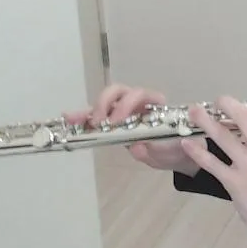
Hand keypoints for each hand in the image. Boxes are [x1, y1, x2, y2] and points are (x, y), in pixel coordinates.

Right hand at [63, 84, 201, 175]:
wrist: (176, 155)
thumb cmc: (175, 148)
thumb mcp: (169, 151)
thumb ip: (155, 149)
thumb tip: (137, 146)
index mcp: (155, 103)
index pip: (140, 94)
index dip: (127, 104)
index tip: (117, 122)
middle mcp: (139, 102)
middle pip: (119, 92)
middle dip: (106, 104)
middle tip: (100, 123)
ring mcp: (125, 111)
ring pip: (106, 101)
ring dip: (92, 109)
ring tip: (76, 120)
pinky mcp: (115, 122)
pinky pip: (98, 117)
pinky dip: (84, 118)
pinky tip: (70, 119)